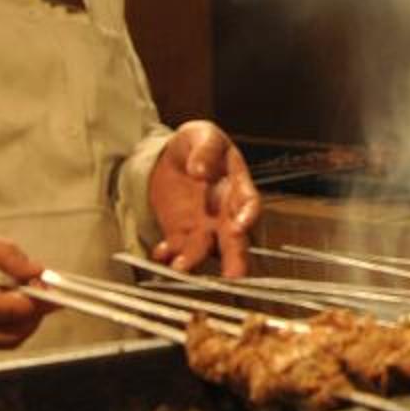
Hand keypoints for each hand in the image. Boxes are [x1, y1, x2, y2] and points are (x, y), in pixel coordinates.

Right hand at [0, 221, 44, 354]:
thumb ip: (3, 254)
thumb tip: (38, 272)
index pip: (6, 311)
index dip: (38, 300)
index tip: (53, 283)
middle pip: (11, 335)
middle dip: (36, 313)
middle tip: (43, 286)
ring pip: (3, 343)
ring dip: (22, 321)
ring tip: (22, 290)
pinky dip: (4, 326)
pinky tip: (2, 301)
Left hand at [148, 119, 258, 276]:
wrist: (169, 157)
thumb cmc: (195, 144)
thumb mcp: (201, 134)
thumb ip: (205, 149)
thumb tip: (201, 169)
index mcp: (236, 184)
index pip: (249, 202)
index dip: (247, 215)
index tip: (240, 226)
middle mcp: (225, 212)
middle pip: (235, 238)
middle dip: (236, 258)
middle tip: (234, 276)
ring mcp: (204, 226)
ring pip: (207, 250)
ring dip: (196, 261)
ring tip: (181, 267)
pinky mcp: (181, 235)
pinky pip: (178, 250)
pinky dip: (169, 256)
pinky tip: (160, 254)